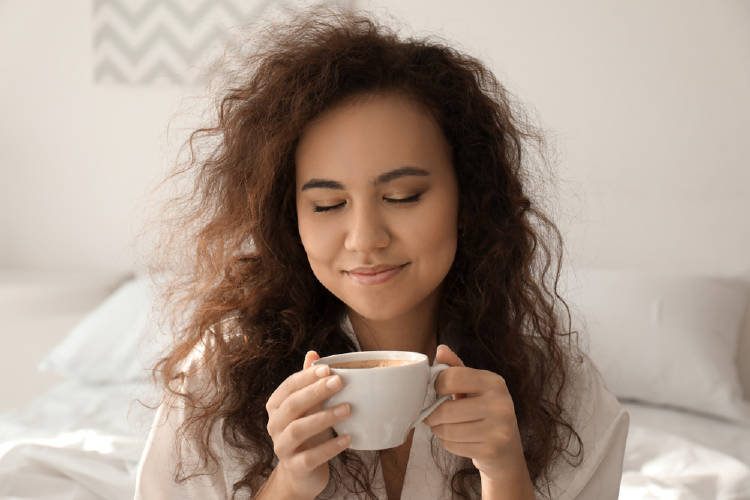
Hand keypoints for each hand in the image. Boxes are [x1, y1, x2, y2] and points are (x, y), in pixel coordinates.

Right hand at [264, 351, 350, 497]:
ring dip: (324, 417)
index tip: (329, 369)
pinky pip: (310, 457)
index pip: (289, 387)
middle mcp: (274, 425)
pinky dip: (329, 447)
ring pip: (298, 429)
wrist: (301, 473)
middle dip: (316, 391)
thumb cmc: (307, 433)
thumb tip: (313, 353)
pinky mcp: (295, 467)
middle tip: (339, 382)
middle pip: (292, 405)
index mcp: (275, 406)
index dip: (307, 376)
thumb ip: (308, 382)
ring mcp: (282, 447)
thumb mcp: (307, 406)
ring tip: (348, 409)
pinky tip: (347, 439)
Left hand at [424, 345, 528, 483]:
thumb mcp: (473, 385)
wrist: (507, 447)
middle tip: (430, 414)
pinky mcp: (491, 450)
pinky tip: (455, 438)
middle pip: (446, 410)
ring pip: (447, 430)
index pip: (452, 377)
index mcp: (494, 382)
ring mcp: (498, 429)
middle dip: (432, 414)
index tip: (435, 390)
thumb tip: (441, 350)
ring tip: (442, 425)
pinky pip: (452, 445)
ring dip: (437, 429)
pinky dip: (446, 442)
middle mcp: (500, 404)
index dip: (436, 384)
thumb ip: (456, 367)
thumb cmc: (484, 409)